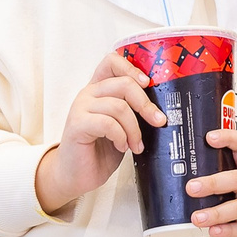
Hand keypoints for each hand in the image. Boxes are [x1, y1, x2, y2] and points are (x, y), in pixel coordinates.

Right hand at [36, 52, 162, 212]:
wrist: (76, 175)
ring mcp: (80, 107)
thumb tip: (161, 110)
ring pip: (119, 106)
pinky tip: (122, 147)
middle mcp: (88, 93)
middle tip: (157, 121)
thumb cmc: (100, 151)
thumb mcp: (122, 127)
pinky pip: (108, 123)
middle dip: (145, 104)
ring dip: (134, 129)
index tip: (148, 83)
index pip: (112, 61)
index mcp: (99, 89)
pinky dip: (121, 136)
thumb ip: (133, 112)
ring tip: (136, 145)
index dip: (132, 67)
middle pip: (124, 83)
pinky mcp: (77, 124)